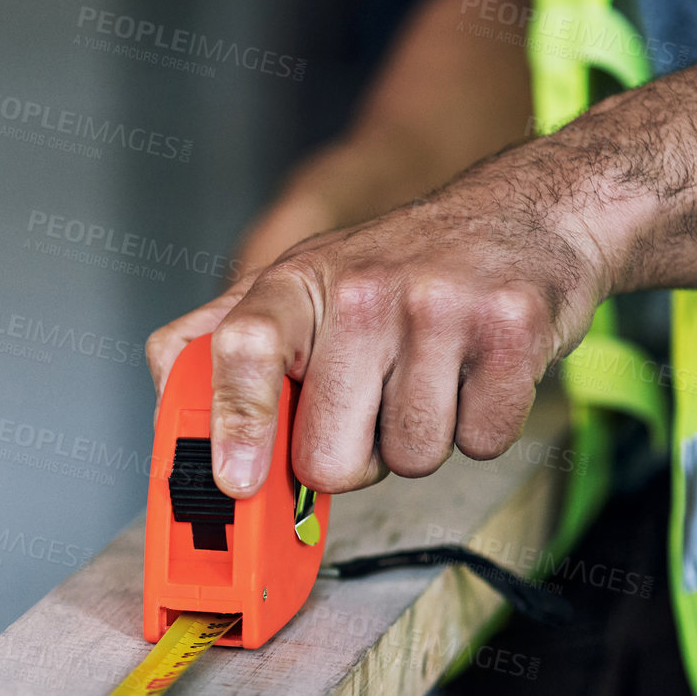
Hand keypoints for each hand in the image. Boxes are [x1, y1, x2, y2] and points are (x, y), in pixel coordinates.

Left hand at [147, 167, 611, 497]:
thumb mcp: (297, 284)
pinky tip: (476, 373)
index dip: (235, 423)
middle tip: (370, 402)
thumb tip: (168, 395)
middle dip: (351, 455)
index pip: (241, 348)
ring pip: (410, 458)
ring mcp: (440, 306)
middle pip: (329, 454)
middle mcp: (361, 290)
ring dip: (419, 440)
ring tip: (428, 376)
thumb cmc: (402, 265)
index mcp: (294, 284)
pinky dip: (481, 426)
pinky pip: (479, 442)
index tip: (238, 480)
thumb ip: (222, 341)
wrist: (528, 214)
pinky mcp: (513, 329)